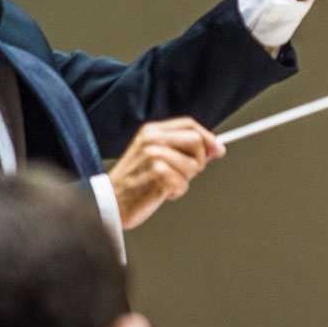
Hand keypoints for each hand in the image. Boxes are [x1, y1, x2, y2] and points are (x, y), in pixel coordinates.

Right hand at [108, 117, 224, 228]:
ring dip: (184, 180)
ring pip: (194, 165)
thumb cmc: (132, 182)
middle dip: (199, 160)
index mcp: (150, 131)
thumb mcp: (151, 155)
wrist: (110, 202)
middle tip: (185, 173)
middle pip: (197, 141)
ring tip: (165, 183)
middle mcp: (152, 140)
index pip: (189, 124)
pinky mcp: (159, 175)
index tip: (217, 149)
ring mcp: (155, 156)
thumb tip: (211, 148)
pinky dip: (176, 192)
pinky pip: (184, 184)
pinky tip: (160, 192)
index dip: (207, 136)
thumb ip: (178, 148)